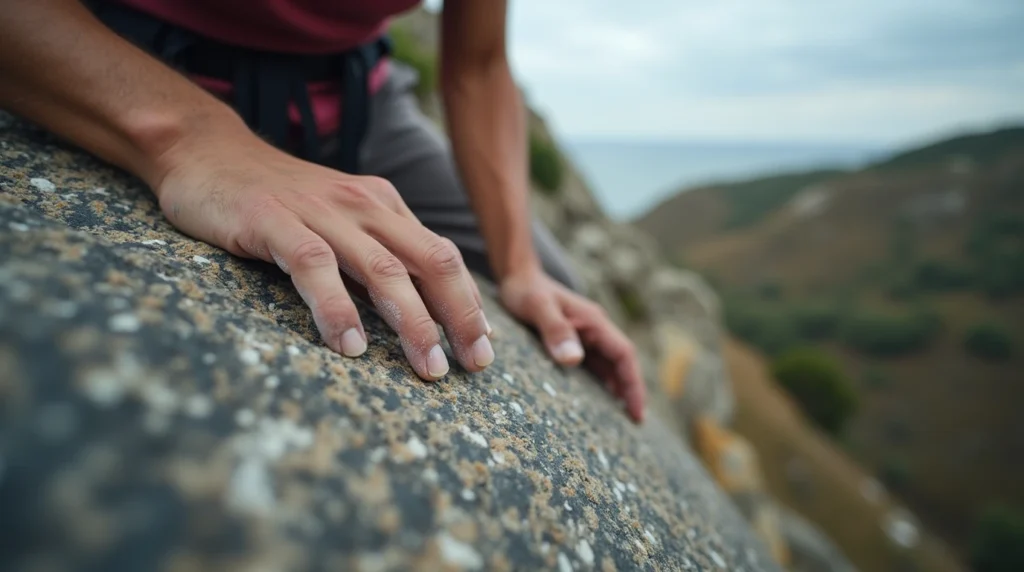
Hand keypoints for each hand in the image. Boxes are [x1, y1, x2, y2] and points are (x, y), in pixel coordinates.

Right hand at [153, 130, 493, 380]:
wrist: (206, 151)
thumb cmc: (276, 199)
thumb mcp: (338, 221)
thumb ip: (374, 254)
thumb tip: (417, 311)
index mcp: (383, 206)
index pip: (441, 256)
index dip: (468, 302)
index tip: (483, 346)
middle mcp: (363, 205)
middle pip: (429, 262)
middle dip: (458, 316)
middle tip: (474, 366)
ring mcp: (320, 211)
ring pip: (383, 269)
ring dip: (412, 323)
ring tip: (429, 368)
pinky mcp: (273, 220)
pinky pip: (315, 267)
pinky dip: (337, 309)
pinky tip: (351, 347)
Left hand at [499, 268, 645, 421]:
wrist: (517, 275)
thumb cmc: (526, 290)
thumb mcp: (537, 307)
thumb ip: (555, 330)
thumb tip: (574, 360)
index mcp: (594, 321)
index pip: (624, 355)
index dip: (633, 383)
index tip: (636, 410)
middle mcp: (595, 329)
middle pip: (622, 363)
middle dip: (631, 391)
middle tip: (635, 422)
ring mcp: (586, 335)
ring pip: (610, 366)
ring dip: (618, 389)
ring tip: (621, 419)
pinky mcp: (574, 341)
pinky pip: (594, 365)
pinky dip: (601, 383)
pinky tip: (596, 402)